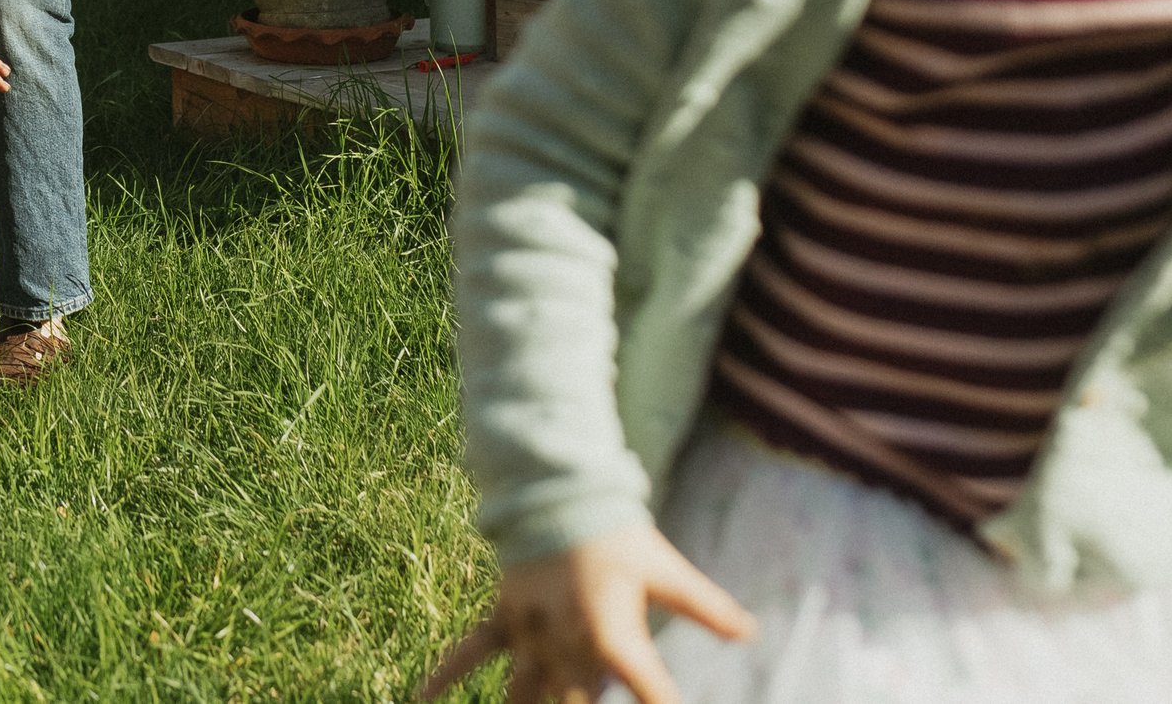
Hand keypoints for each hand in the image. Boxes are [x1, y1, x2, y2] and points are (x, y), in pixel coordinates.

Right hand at [417, 526, 753, 703]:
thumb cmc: (618, 533)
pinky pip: (468, 654)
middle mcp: (567, 641)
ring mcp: (529, 633)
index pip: (649, 691)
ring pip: (525, 695)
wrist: (559, 488)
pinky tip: (421, 700)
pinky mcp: (502, 618)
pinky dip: (443, 678)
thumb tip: (751, 632)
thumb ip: (707, 607)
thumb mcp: (666, 570)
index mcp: (614, 634)